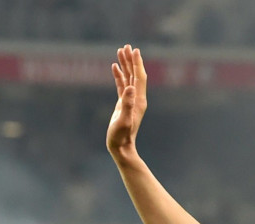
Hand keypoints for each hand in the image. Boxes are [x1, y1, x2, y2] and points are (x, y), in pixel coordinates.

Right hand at [106, 44, 146, 163]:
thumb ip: (127, 104)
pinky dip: (119, 75)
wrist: (121, 147)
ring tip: (120, 51)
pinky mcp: (123, 103)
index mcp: (138, 100)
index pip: (139, 77)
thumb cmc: (121, 136)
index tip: (135, 50)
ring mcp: (130, 100)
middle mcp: (136, 98)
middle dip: (131, 60)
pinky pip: (122, 85)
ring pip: (128, 78)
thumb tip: (130, 87)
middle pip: (135, 74)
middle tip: (127, 46)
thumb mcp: (123, 120)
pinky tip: (115, 67)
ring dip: (125, 65)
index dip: (137, 63)